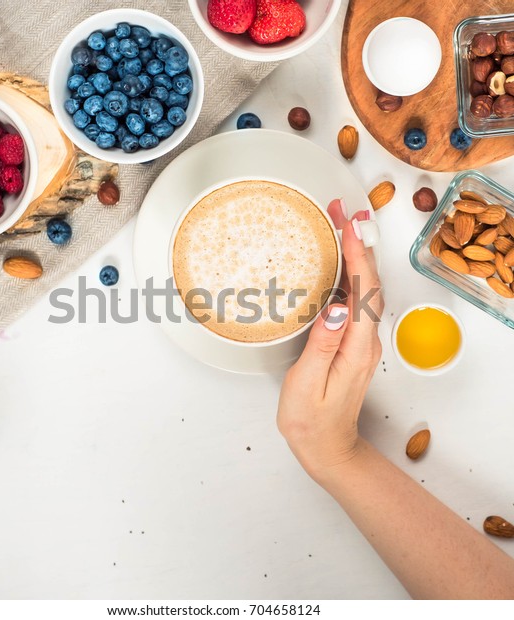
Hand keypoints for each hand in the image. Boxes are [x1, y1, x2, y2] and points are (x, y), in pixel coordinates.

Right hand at [277, 200, 383, 481]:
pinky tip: (336, 263)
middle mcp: (366, 340)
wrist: (326, 446)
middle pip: (368, 281)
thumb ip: (323, 344)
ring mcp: (360, 340)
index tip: (347, 224)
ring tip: (339, 225)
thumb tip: (336, 307)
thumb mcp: (308, 383)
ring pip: (363, 288)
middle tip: (341, 211)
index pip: (364, 289)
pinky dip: (348, 274)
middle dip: (357, 242)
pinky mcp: (351, 342)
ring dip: (354, 254)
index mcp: (358, 346)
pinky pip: (355, 300)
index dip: (356, 253)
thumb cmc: (312, 420)